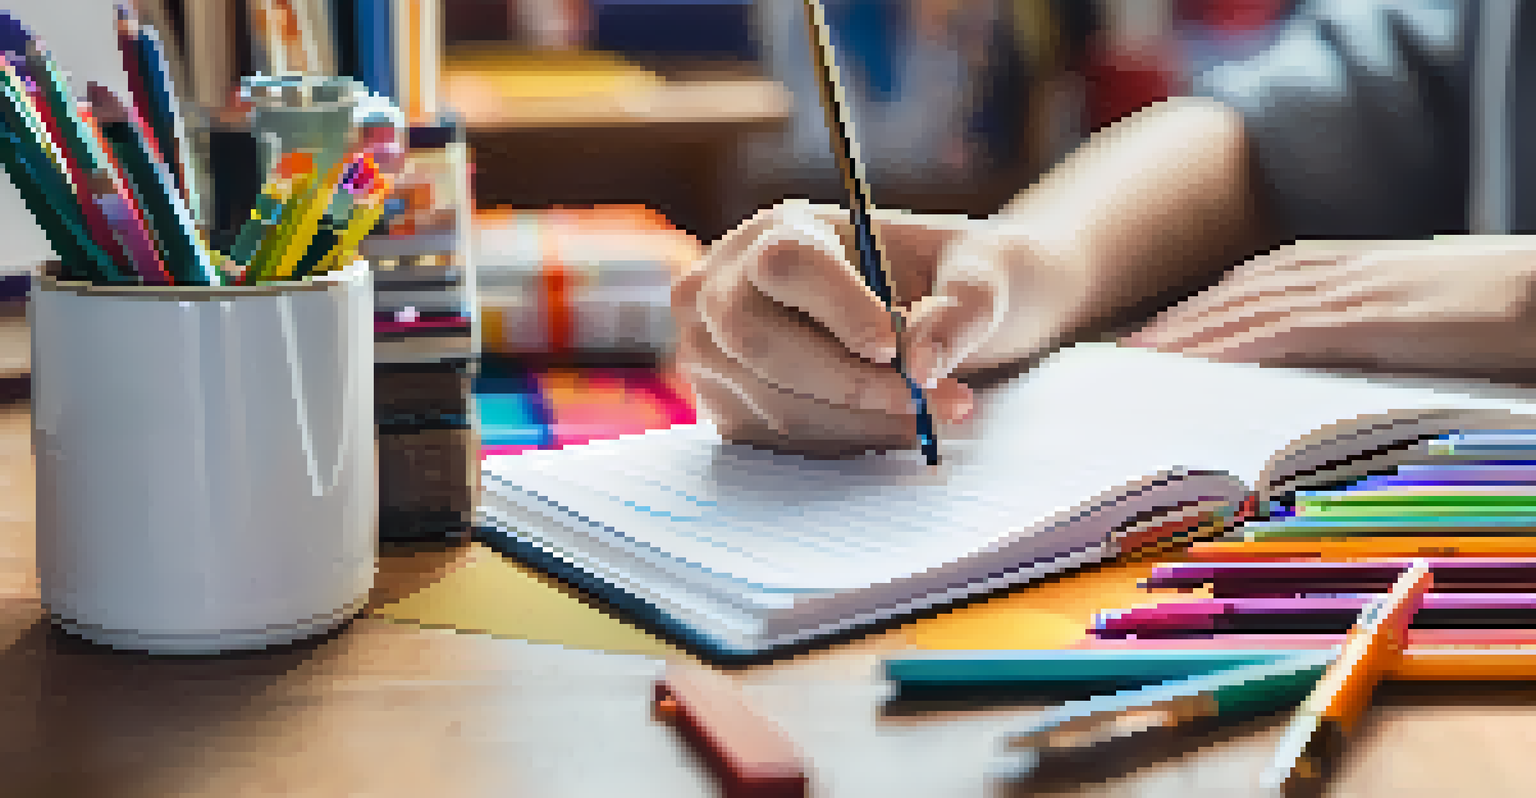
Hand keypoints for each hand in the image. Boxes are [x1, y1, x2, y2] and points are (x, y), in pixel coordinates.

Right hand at [671, 200, 1089, 456]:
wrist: (927, 320)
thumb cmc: (949, 281)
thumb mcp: (980, 274)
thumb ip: (964, 307)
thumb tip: (922, 364)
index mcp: (781, 229)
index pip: (787, 263)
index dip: (837, 310)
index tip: (894, 348)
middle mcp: (724, 285)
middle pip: (759, 340)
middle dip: (849, 383)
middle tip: (928, 401)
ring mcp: (711, 352)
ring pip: (773, 401)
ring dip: (860, 422)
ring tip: (927, 415)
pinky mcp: (725, 408)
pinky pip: (777, 441)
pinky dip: (844, 442)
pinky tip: (885, 424)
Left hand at [1125, 239, 1535, 375]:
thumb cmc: (1489, 308)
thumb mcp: (1408, 318)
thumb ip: (1359, 332)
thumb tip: (1324, 359)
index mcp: (1342, 267)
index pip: (1251, 286)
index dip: (1199, 310)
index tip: (1158, 334)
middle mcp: (1332, 269)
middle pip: (1232, 294)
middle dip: (1176, 322)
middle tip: (1124, 349)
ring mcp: (1344, 289)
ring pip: (1241, 309)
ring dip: (1184, 333)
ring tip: (1136, 357)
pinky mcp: (1360, 316)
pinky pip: (1277, 331)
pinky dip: (1227, 345)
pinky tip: (1193, 363)